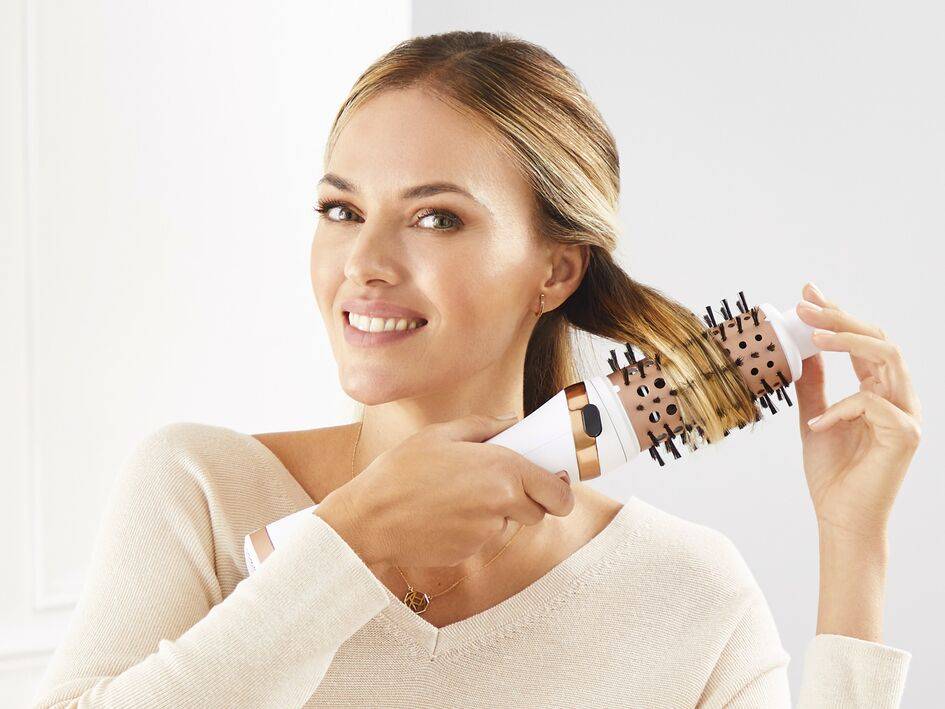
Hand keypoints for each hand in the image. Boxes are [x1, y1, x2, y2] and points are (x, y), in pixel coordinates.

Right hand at [317, 414, 574, 569]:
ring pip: (511, 525)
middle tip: (503, 486)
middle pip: (541, 511)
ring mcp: (486, 532)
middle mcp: (501, 504)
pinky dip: (476, 529)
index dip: (560, 489)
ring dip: (500, 514)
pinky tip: (447, 514)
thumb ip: (484, 427)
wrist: (368, 518)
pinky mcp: (470, 551)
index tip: (553, 482)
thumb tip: (512, 422)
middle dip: (530, 500)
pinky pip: (485, 538)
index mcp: (502, 469)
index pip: (559, 492)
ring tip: (462, 496)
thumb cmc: (400, 472)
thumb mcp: (440, 434)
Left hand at [793, 282, 921, 537]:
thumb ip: (814, 385)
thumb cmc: (832, 474)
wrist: (839, 518)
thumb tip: (803, 349)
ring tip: (812, 334)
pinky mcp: (905, 435)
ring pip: (887, 357)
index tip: (807, 292)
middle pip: (878, 340)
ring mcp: (907, 414)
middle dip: (840, 317)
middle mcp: (899, 397)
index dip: (837, 314)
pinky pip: (872, 402)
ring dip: (847, 340)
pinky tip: (818, 424)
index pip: (863, 342)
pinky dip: (840, 407)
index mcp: (879, 391)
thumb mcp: (814, 417)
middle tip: (805, 305)